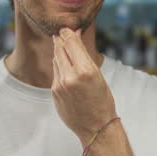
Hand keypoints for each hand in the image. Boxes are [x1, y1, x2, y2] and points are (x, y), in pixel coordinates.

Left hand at [51, 28, 116, 143]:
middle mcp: (70, 77)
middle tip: (62, 32)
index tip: (67, 28)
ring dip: (59, 51)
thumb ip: (84, 56)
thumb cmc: (102, 101)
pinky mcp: (54, 92)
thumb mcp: (98, 76)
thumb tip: (75, 38)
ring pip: (56, 60)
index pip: (71, 43)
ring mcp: (59, 85)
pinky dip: (59, 66)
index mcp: (85, 71)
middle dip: (61, 40)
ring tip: (62, 44)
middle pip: (60, 49)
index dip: (68, 33)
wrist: (95, 127)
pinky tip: (63, 64)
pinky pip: (55, 73)